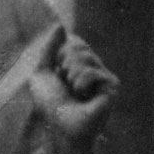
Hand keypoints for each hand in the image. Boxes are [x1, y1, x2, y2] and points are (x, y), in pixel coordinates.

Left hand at [25, 23, 118, 153]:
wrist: (59, 128)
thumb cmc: (50, 105)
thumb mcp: (41, 73)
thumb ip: (49, 48)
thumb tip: (61, 25)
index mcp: (80, 64)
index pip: (72, 42)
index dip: (59, 56)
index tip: (57, 74)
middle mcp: (95, 68)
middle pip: (77, 47)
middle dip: (64, 66)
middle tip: (66, 87)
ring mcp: (105, 76)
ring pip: (84, 58)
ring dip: (70, 77)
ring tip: (75, 94)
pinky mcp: (112, 86)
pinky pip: (92, 71)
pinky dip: (81, 84)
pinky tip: (84, 97)